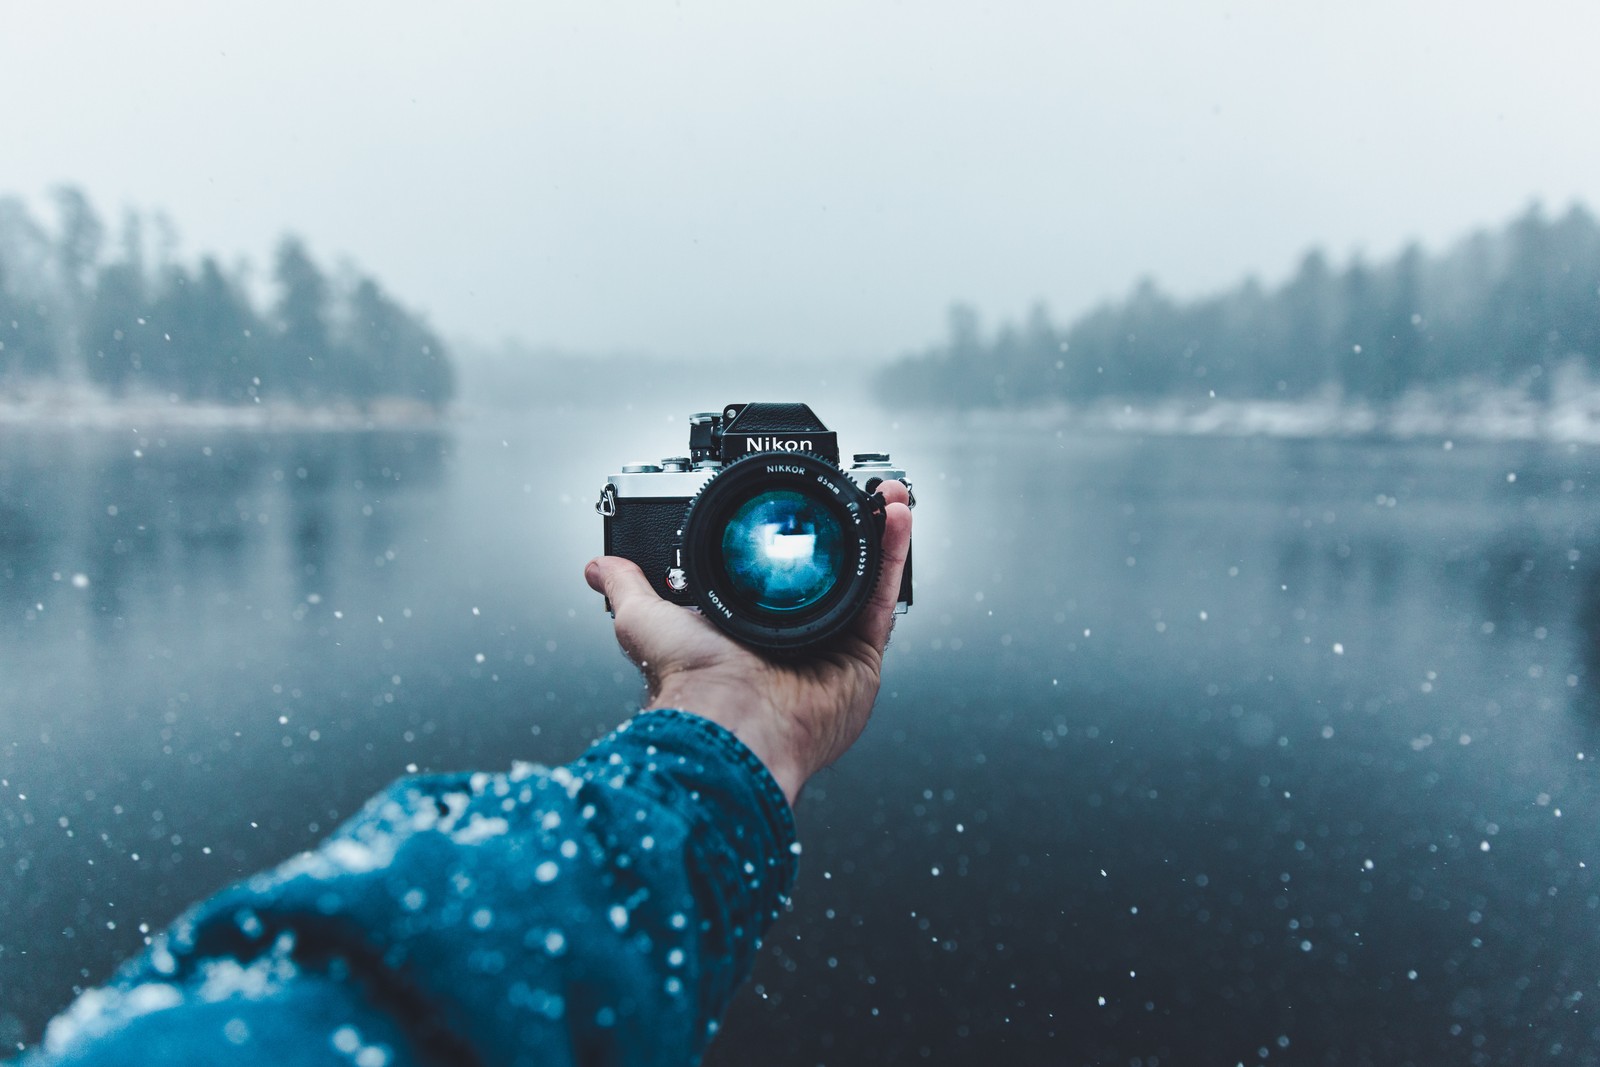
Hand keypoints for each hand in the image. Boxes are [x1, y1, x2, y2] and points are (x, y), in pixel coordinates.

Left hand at [584, 481, 912, 806]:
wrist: (732, 723)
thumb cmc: (692, 685)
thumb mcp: (645, 620)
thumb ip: (629, 587)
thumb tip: (599, 566)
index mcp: (744, 633)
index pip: (777, 577)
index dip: (794, 540)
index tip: (801, 503)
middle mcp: (791, 641)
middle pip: (829, 573)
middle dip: (845, 531)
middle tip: (852, 493)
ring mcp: (829, 648)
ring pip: (861, 580)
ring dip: (877, 534)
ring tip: (885, 496)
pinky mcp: (861, 657)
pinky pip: (882, 599)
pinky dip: (893, 557)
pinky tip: (896, 518)